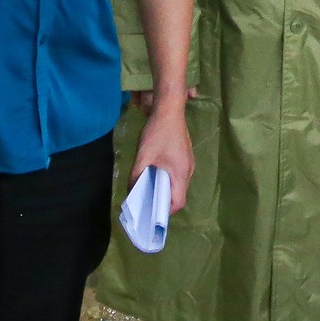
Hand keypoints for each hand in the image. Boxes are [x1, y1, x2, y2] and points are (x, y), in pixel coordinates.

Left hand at [128, 91, 194, 213]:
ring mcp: (188, 162)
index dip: (166, 211)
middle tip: (146, 200)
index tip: (151, 210)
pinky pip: (178, 174)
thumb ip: (137, 175)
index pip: (178, 202)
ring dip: (164, 188)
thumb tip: (131, 192)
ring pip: (178, 183)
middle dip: (162, 200)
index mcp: (181, 173)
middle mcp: (188, 170)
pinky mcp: (185, 155)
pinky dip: (167, 178)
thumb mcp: (143, 155)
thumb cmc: (158, 133)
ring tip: (148, 186)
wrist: (169, 109)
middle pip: (179, 194)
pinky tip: (155, 172)